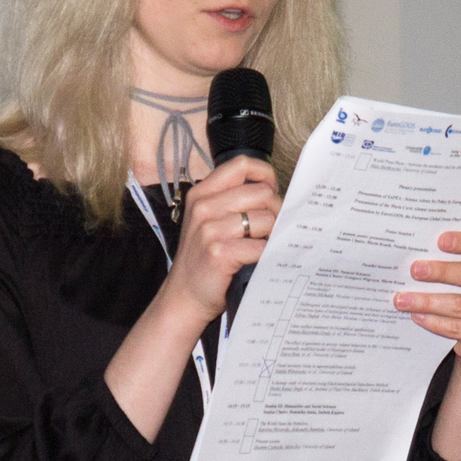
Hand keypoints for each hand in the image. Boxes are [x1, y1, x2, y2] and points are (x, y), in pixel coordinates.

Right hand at [155, 158, 280, 320]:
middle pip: (261, 193)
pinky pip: (260, 247)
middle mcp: (203, 208)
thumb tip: (274, 192)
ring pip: (265, 219)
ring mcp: (209, 230)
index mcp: (202, 194)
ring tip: (263, 245)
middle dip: (275, 211)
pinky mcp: (219, 253)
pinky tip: (258, 261)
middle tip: (270, 229)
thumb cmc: (204, 258)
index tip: (271, 191)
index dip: (265, 175)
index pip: (242, 165)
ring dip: (272, 235)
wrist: (184, 296)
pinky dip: (266, 255)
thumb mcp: (209, 221)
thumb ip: (233, 201)